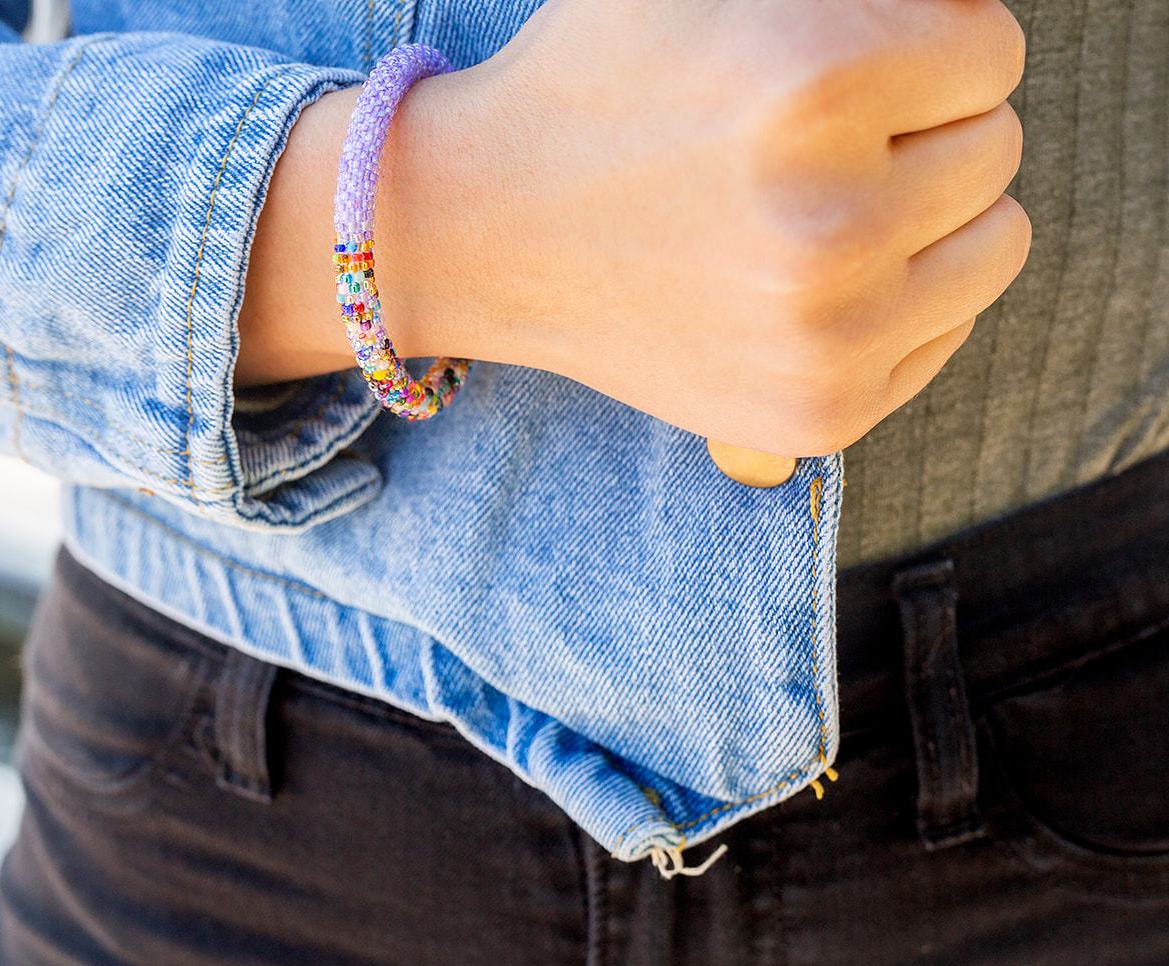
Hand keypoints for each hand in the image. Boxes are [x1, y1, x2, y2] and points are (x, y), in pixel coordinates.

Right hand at [408, 0, 1029, 455]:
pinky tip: (801, 280)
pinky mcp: (822, 412)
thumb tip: (958, 20)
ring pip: (995, 244)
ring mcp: (827, 334)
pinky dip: (898, 299)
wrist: (486, 232)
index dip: (918, 50)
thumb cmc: (602, 85)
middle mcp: (828, 221)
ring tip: (820, 207)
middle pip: (993, 147)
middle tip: (813, 145)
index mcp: (813, 83)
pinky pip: (948, 331)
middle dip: (919, 130)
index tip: (840, 73)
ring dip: (929, 215)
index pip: (990, 52)